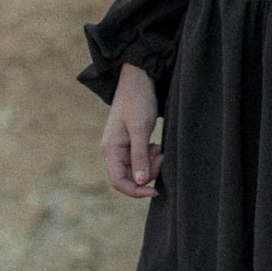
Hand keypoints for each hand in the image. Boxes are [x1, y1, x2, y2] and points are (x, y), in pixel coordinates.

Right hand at [100, 63, 162, 197]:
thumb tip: (140, 182)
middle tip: (161, 156)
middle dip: (148, 172)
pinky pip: (139, 159)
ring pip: (136, 169)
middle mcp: (112, 151)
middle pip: (129, 177)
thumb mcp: (140, 129)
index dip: (136, 191)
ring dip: (150, 164)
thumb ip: (140, 156)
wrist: (139, 79)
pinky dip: (149, 156)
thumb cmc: (138, 101)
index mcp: (110, 149)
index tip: (155, 191)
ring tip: (158, 147)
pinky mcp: (130, 142)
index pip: (119, 182)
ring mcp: (121, 147)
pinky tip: (155, 144)